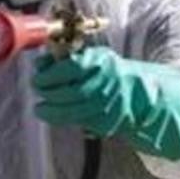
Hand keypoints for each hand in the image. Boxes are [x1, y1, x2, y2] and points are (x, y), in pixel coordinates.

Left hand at [32, 46, 179, 159]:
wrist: (142, 91)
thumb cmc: (110, 71)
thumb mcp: (93, 58)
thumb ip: (66, 60)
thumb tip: (40, 63)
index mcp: (102, 63)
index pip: (71, 67)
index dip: (51, 73)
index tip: (38, 75)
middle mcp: (107, 83)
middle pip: (71, 91)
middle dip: (49, 92)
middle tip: (37, 90)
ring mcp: (108, 104)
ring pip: (74, 110)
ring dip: (52, 109)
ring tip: (40, 108)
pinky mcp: (107, 121)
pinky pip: (80, 121)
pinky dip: (61, 118)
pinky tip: (51, 114)